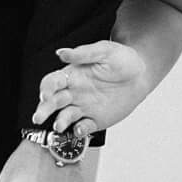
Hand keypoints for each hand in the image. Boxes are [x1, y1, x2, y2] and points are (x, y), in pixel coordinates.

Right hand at [32, 40, 148, 136]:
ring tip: (59, 125)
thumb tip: (61, 53)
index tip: (46, 95)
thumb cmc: (122, 58)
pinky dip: (79, 131)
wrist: (142, 74)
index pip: (51, 83)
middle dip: (43, 109)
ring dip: (59, 122)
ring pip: (64, 117)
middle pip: (52, 102)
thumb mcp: (104, 50)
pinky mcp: (96, 119)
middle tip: (39, 117)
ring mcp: (83, 107)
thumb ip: (82, 53)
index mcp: (72, 75)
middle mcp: (74, 92)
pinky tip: (80, 129)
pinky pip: (83, 127)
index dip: (46, 89)